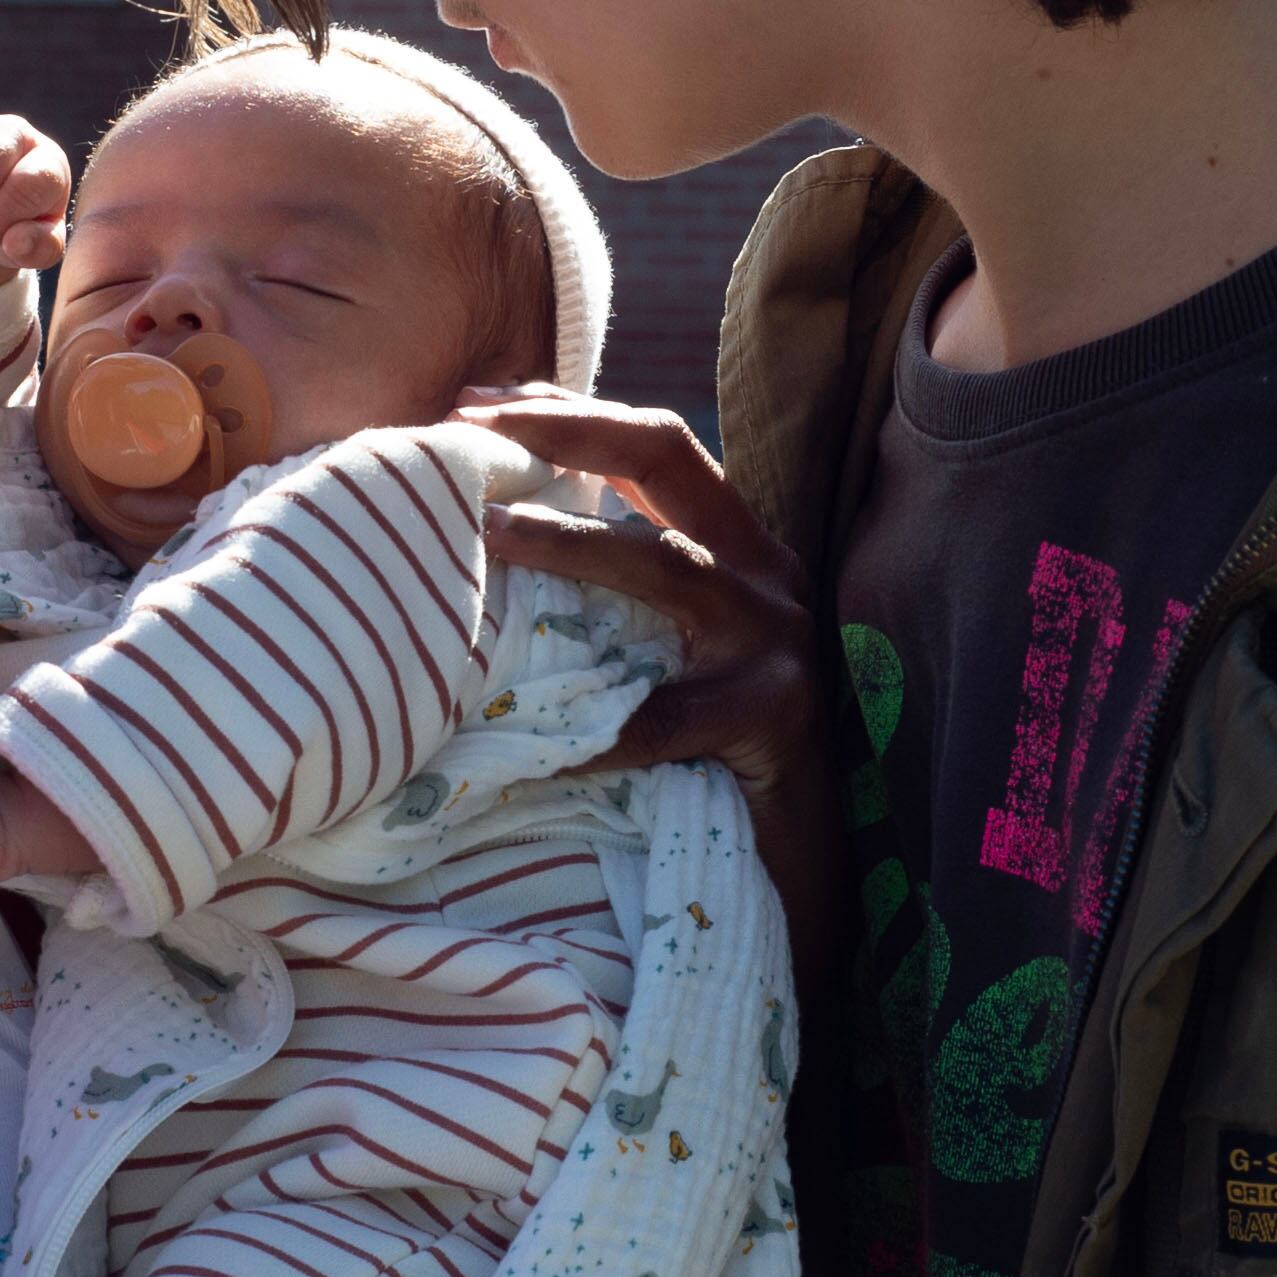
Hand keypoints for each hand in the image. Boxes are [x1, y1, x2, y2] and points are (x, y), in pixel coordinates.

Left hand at [458, 392, 847, 971]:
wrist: (804, 873)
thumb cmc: (715, 760)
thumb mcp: (673, 653)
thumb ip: (618, 596)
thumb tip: (495, 535)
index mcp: (741, 548)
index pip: (656, 444)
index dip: (568, 411)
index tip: (476, 403)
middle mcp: (768, 573)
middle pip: (668, 456)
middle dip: (567, 427)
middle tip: (472, 430)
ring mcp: (779, 640)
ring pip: (665, 564)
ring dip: (570, 542)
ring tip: (490, 533)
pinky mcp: (777, 717)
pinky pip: (663, 718)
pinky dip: (589, 729)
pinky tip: (526, 742)